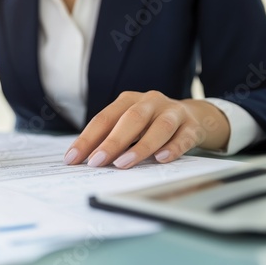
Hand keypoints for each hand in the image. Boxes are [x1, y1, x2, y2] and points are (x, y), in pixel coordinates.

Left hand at [64, 91, 229, 168]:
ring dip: (141, 147)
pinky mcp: (192, 126)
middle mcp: (150, 102)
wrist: (193, 116)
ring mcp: (173, 112)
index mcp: (128, 100)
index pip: (104, 119)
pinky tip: (161, 159)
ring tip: (124, 164)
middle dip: (111, 142)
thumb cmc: (150, 124)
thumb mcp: (128, 125)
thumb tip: (85, 161)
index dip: (87, 139)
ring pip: (159, 127)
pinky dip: (173, 148)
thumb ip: (109, 138)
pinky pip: (183, 137)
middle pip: (131, 119)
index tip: (72, 159)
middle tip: (96, 162)